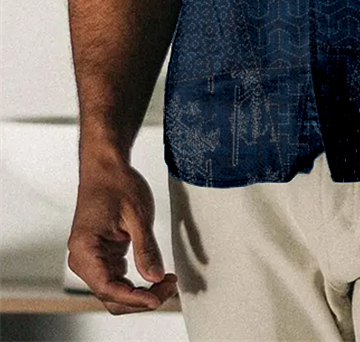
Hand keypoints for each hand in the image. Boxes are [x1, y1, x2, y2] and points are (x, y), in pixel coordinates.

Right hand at [67, 154, 178, 314]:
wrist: (106, 166)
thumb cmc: (117, 183)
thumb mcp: (137, 215)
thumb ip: (146, 248)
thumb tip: (155, 277)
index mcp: (85, 249)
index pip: (107, 287)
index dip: (134, 298)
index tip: (158, 297)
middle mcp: (82, 258)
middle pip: (110, 295)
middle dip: (141, 298)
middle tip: (170, 287)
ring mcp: (91, 258)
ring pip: (114, 290)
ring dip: (140, 292)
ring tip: (167, 283)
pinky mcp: (101, 255)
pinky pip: (117, 278)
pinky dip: (136, 282)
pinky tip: (156, 276)